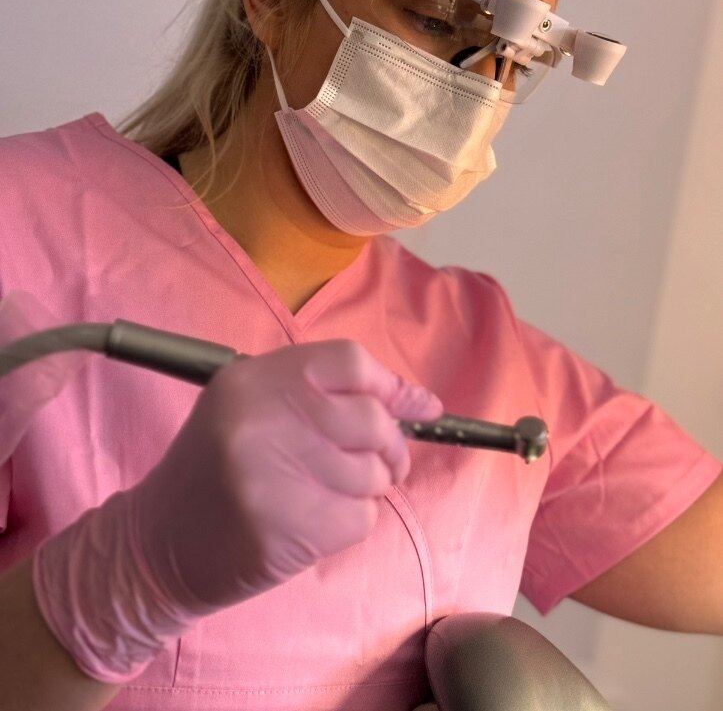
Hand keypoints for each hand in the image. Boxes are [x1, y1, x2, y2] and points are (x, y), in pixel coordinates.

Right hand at [136, 339, 442, 608]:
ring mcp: (272, 476)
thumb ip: (326, 394)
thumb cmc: (215, 468)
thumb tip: (423, 402)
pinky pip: (361, 518)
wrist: (156, 543)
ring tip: (329, 493)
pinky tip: (316, 521)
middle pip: (372, 418)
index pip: (350, 360)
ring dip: (368, 488)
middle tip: (380, 462)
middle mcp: (261, 418)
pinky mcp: (285, 530)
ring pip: (373, 473)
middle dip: (390, 446)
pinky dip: (352, 522)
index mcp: (251, 379)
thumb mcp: (253, 408)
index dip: (390, 383)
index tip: (411, 406)